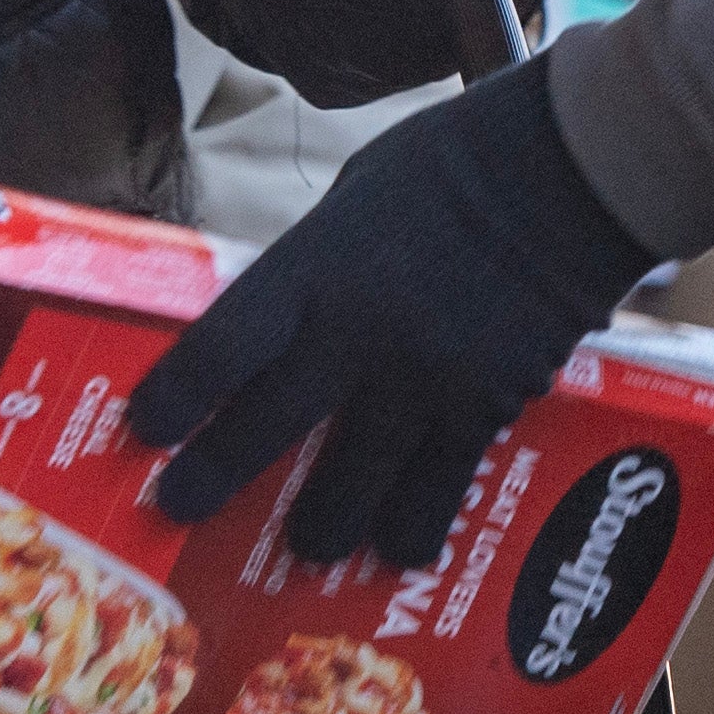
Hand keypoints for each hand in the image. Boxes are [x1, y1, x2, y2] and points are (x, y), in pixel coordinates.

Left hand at [133, 64, 657, 570]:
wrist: (569, 172)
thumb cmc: (455, 166)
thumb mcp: (355, 200)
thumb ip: (312, 271)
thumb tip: (277, 325)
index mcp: (316, 269)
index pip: (221, 347)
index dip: (174, 400)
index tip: (143, 431)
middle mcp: (359, 336)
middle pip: (263, 431)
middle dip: (210, 482)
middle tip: (176, 511)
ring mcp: (424, 383)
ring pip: (349, 492)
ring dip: (318, 530)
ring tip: (309, 546)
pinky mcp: (486, 411)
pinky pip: (437, 497)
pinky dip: (413, 529)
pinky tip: (400, 547)